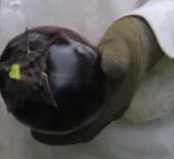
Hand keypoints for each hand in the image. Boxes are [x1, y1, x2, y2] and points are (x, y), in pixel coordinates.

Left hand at [31, 16, 161, 145]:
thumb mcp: (121, 46)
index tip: (38, 133)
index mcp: (114, 104)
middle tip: (31, 124)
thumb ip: (116, 57)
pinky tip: (51, 96)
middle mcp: (110, 108)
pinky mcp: (102, 91)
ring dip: (62, 121)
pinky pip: (82, 106)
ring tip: (37, 112)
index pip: (88, 130)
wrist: (142, 38)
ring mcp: (107, 101)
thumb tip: (111, 70)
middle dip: (58, 132)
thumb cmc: (129, 42)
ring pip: (82, 119)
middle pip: (82, 129)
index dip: (64, 137)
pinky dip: (66, 107)